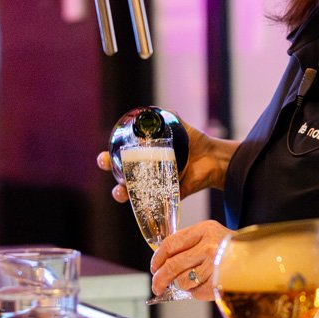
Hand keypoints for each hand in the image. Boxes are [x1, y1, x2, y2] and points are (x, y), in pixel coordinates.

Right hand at [97, 119, 239, 202]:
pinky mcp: (167, 196)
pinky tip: (142, 204)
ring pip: (131, 192)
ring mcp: (155, 185)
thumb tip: (160, 111)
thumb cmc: (196, 143)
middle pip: (120, 174)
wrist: (214, 159)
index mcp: (145, 155)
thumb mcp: (181, 128)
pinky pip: (154, 204)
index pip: (121, 157)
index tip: (105, 156)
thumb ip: (170, 118)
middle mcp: (146, 171)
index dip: (108, 157)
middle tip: (108, 167)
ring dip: (121, 193)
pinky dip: (146, 206)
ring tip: (120, 192)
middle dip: (110, 172)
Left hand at [150, 220, 230, 301]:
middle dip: (160, 279)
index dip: (157, 258)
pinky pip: (196, 293)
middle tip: (157, 286)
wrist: (258, 259)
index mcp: (204, 230)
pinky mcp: (220, 283)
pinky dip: (196, 293)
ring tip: (192, 281)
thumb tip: (161, 264)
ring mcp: (215, 265)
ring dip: (182, 286)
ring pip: (182, 281)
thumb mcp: (210, 235)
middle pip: (173, 265)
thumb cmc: (230, 248)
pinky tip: (205, 285)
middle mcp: (209, 246)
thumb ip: (188, 244)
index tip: (154, 268)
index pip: (170, 244)